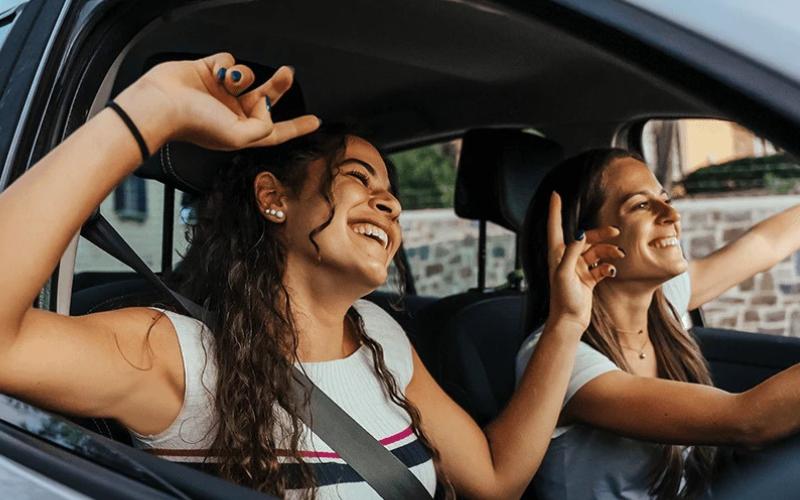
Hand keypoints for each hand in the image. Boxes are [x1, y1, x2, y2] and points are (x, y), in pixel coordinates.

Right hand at [115, 53, 319, 151]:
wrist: (162, 103)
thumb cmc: (195, 124)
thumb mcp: (239, 136)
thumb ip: (263, 128)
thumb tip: (268, 111)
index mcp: (242, 132)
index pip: (276, 131)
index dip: (297, 127)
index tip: (315, 122)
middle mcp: (232, 113)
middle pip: (266, 98)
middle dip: (278, 85)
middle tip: (288, 73)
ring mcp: (220, 93)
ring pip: (247, 77)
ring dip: (243, 77)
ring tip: (230, 82)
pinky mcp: (208, 72)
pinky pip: (229, 62)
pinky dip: (225, 65)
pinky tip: (214, 73)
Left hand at [545, 192, 622, 333]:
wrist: (570, 321)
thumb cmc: (563, 298)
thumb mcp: (565, 273)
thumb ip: (573, 252)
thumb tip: (580, 232)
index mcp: (557, 254)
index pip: (555, 227)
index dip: (555, 210)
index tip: (555, 194)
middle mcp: (567, 258)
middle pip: (584, 238)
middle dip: (600, 234)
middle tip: (616, 232)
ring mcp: (578, 268)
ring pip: (596, 251)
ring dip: (608, 251)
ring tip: (620, 255)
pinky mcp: (588, 278)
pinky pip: (601, 265)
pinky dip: (608, 265)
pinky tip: (612, 271)